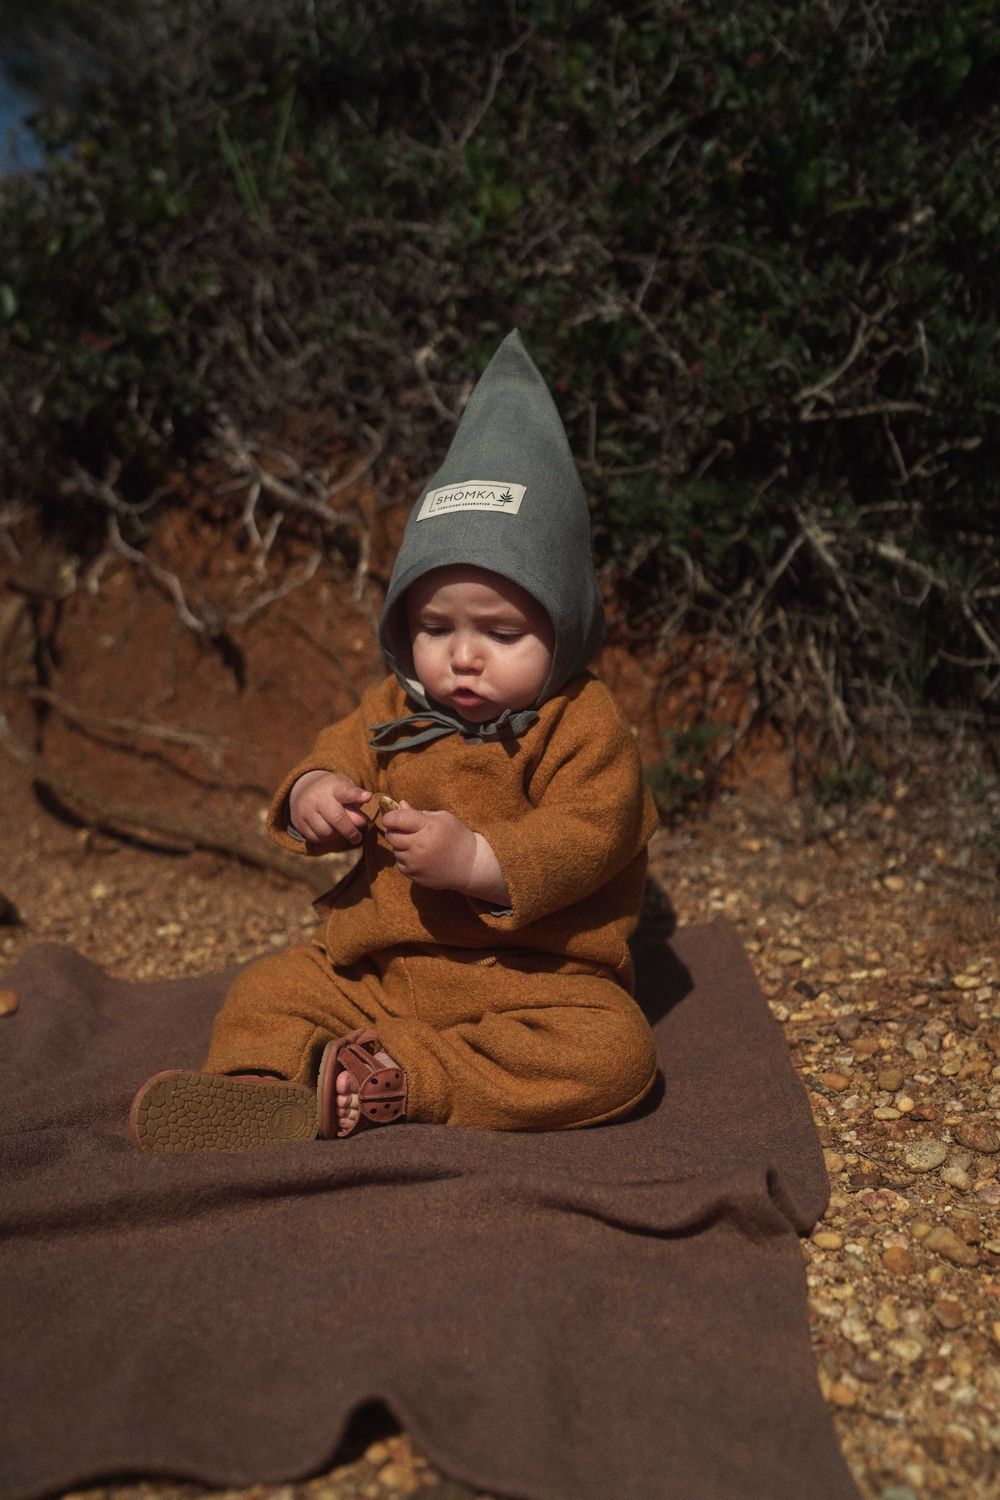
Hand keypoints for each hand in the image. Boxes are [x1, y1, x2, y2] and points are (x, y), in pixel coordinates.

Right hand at [288, 770, 370, 846]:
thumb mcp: (345, 790)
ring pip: (326, 832)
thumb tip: (361, 822)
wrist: (303, 789)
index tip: (367, 797)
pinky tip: (328, 829)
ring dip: (337, 835)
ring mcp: (305, 809)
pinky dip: (325, 838)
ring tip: (339, 828)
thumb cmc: (333, 791)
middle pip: (337, 818)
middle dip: (350, 831)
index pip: (346, 791)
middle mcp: (317, 796)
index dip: (357, 795)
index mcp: (334, 786)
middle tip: (358, 837)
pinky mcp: (298, 822)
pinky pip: (316, 838)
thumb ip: (355, 805)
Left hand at [382, 802, 508, 903]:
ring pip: (395, 850)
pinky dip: (406, 859)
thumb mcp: (443, 818)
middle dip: (394, 830)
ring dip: (401, 845)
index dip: (390, 816)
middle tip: (405, 829)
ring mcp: (416, 863)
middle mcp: (420, 846)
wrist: (470, 866)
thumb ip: (419, 812)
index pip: (397, 819)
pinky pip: (400, 863)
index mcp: (429, 827)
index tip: (392, 816)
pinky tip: (421, 856)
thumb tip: (400, 805)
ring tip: (418, 844)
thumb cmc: (457, 837)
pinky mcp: (414, 876)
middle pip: (391, 836)